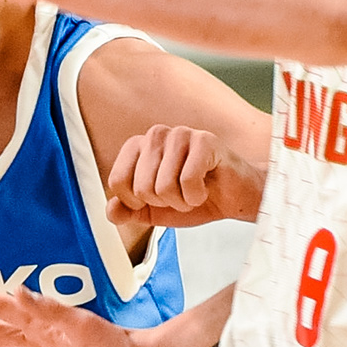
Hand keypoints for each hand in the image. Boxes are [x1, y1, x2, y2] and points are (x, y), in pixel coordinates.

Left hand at [106, 125, 262, 227]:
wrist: (235, 198)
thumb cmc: (197, 198)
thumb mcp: (155, 212)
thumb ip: (129, 212)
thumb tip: (111, 211)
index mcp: (139, 147)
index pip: (117, 181)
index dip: (136, 203)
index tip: (157, 200)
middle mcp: (156, 135)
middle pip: (141, 187)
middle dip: (164, 203)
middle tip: (181, 196)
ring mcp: (180, 134)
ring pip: (162, 186)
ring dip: (181, 201)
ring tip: (194, 192)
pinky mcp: (204, 141)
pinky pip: (187, 181)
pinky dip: (196, 196)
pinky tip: (206, 188)